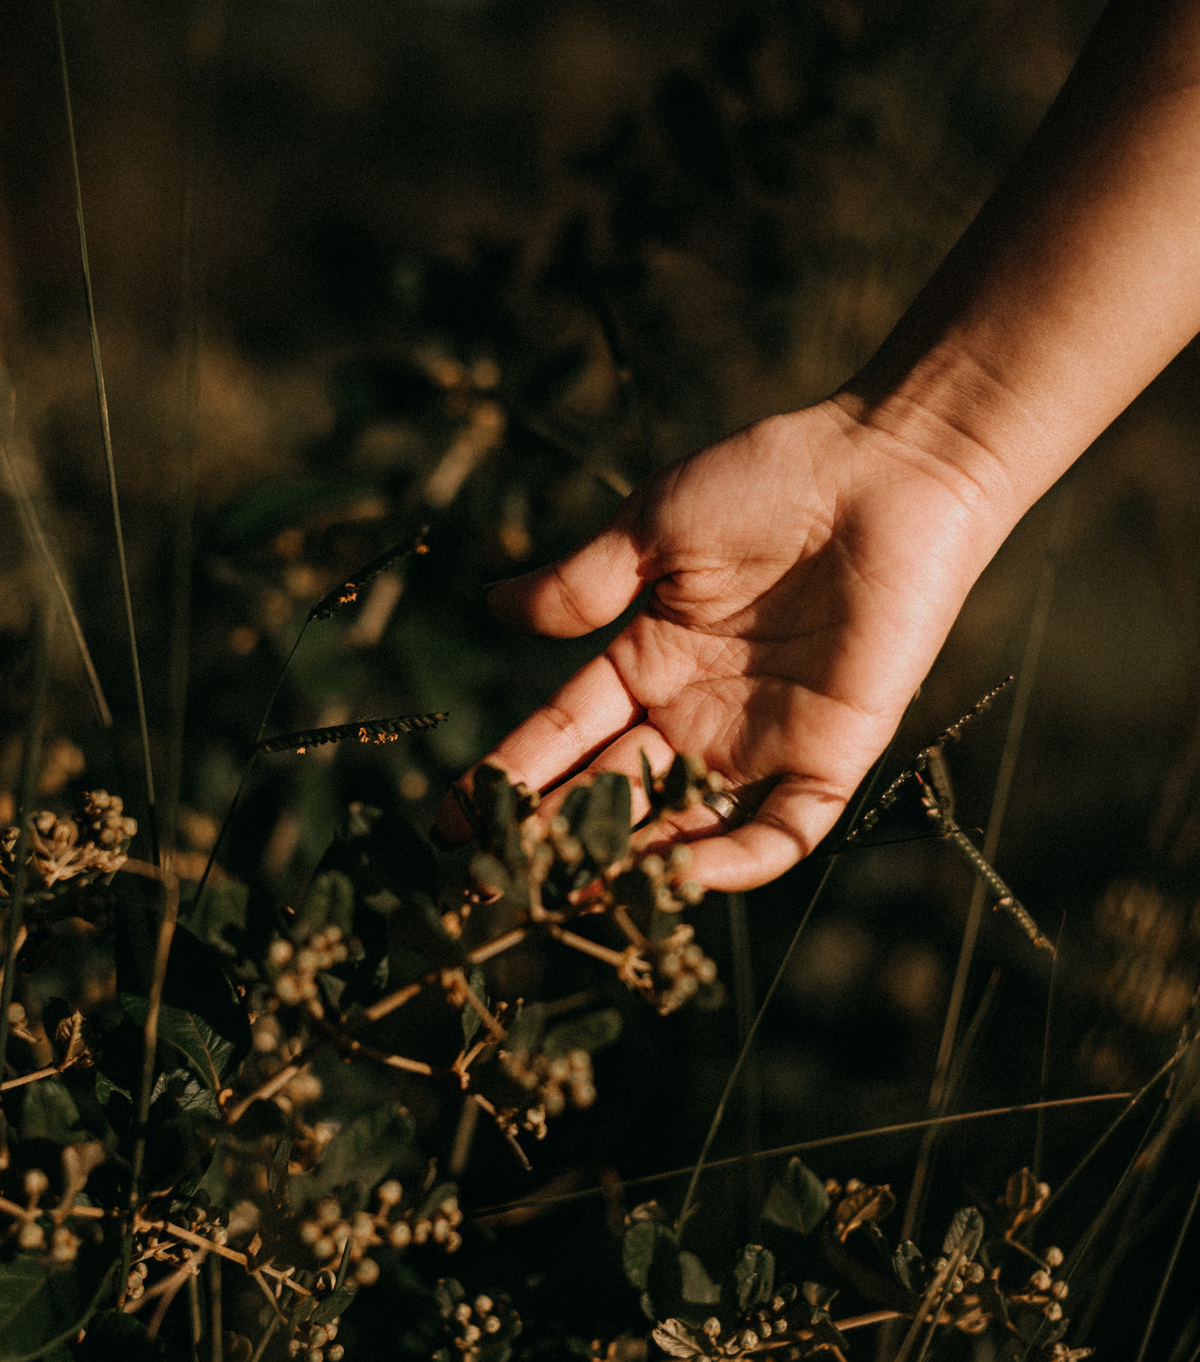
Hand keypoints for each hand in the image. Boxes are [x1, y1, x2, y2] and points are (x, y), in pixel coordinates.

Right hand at [434, 397, 1014, 889]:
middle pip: (611, 791)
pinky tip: (682, 877)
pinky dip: (737, 860)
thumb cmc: (770, 481)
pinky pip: (782, 830)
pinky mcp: (829, 755)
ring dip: (629, 861)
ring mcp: (761, 741)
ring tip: (569, 891)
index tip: (450, 819)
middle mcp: (697, 714)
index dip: (509, 776)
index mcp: (648, 659)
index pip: (564, 733)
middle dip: (552, 836)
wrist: (886, 470)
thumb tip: (494, 609)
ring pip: (684, 825)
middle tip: (491, 878)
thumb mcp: (656, 527)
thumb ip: (582, 582)